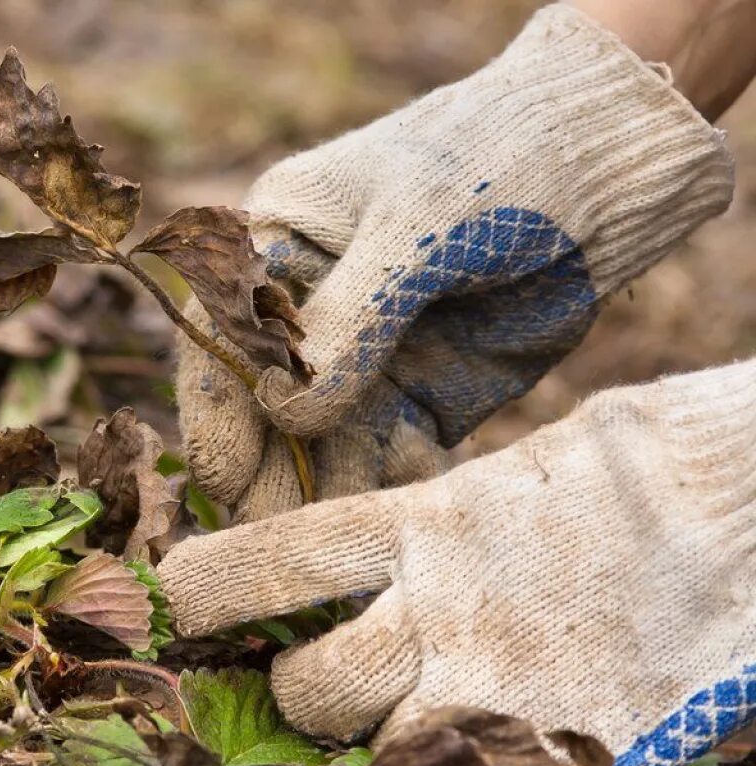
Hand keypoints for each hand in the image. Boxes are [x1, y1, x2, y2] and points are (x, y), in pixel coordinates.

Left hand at [162, 359, 755, 765]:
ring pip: (379, 756)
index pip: (280, 557)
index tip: (167, 597)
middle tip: (314, 685)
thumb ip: (435, 515)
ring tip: (395, 728)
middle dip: (299, 697)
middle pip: (314, 688)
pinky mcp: (568, 746)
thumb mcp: (519, 469)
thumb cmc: (645, 472)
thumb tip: (373, 546)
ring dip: (370, 755)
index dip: (211, 584)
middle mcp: (450, 609)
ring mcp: (506, 686)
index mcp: (429, 521)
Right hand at [178, 4, 732, 520]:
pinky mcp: (420, 397)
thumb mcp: (417, 228)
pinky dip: (393, 486)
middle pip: (262, 410)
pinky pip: (389, 458)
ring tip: (342, 534)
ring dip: (326, 493)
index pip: (220, 343)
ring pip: (321, 447)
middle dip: (267, 474)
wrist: (611, 169)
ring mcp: (363, 360)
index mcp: (274, 249)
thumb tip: (286, 412)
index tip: (228, 484)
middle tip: (273, 540)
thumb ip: (350, 320)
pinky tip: (409, 501)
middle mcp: (306, 313)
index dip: (218, 415)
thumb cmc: (497, 160)